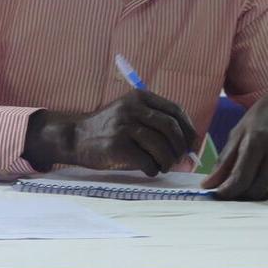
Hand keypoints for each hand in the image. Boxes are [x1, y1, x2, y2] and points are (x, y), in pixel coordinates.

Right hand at [23, 91, 198, 176]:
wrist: (76, 138)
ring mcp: (124, 126)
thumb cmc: (110, 130)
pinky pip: (146, 161)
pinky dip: (153, 169)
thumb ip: (156, 123)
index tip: (190, 144)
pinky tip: (149, 170)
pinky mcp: (117, 145)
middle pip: (171, 128)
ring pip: (161, 146)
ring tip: (163, 167)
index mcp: (140, 97)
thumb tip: (190, 147)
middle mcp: (133, 108)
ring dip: (168, 161)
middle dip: (180, 148)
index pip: (175, 110)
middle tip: (179, 160)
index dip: (188, 129)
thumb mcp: (131, 114)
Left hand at [203, 83, 267, 200]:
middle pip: (255, 188)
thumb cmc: (263, 117)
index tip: (218, 195)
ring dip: (256, 188)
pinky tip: (266, 168)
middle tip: (232, 188)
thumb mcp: (239, 132)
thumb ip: (224, 161)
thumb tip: (208, 185)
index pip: (241, 178)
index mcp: (256, 141)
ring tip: (250, 174)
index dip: (228, 191)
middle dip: (241, 193)